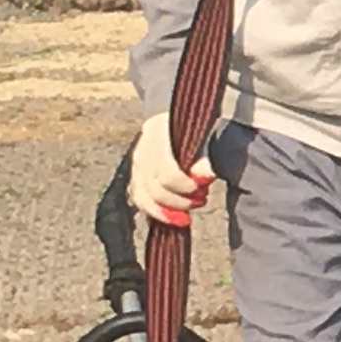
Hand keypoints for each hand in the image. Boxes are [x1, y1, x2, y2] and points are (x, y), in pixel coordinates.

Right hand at [130, 112, 210, 230]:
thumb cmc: (197, 128)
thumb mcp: (203, 135)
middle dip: (181, 200)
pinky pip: (141, 201)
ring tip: (190, 212)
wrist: (180, 122)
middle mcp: (142, 151)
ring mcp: (136, 166)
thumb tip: (204, 175)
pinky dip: (158, 213)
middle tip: (202, 198)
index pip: (167, 172)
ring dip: (170, 210)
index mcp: (157, 133)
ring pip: (145, 198)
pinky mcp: (136, 178)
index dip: (186, 185)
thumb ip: (204, 155)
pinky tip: (176, 219)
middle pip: (156, 188)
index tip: (204, 186)